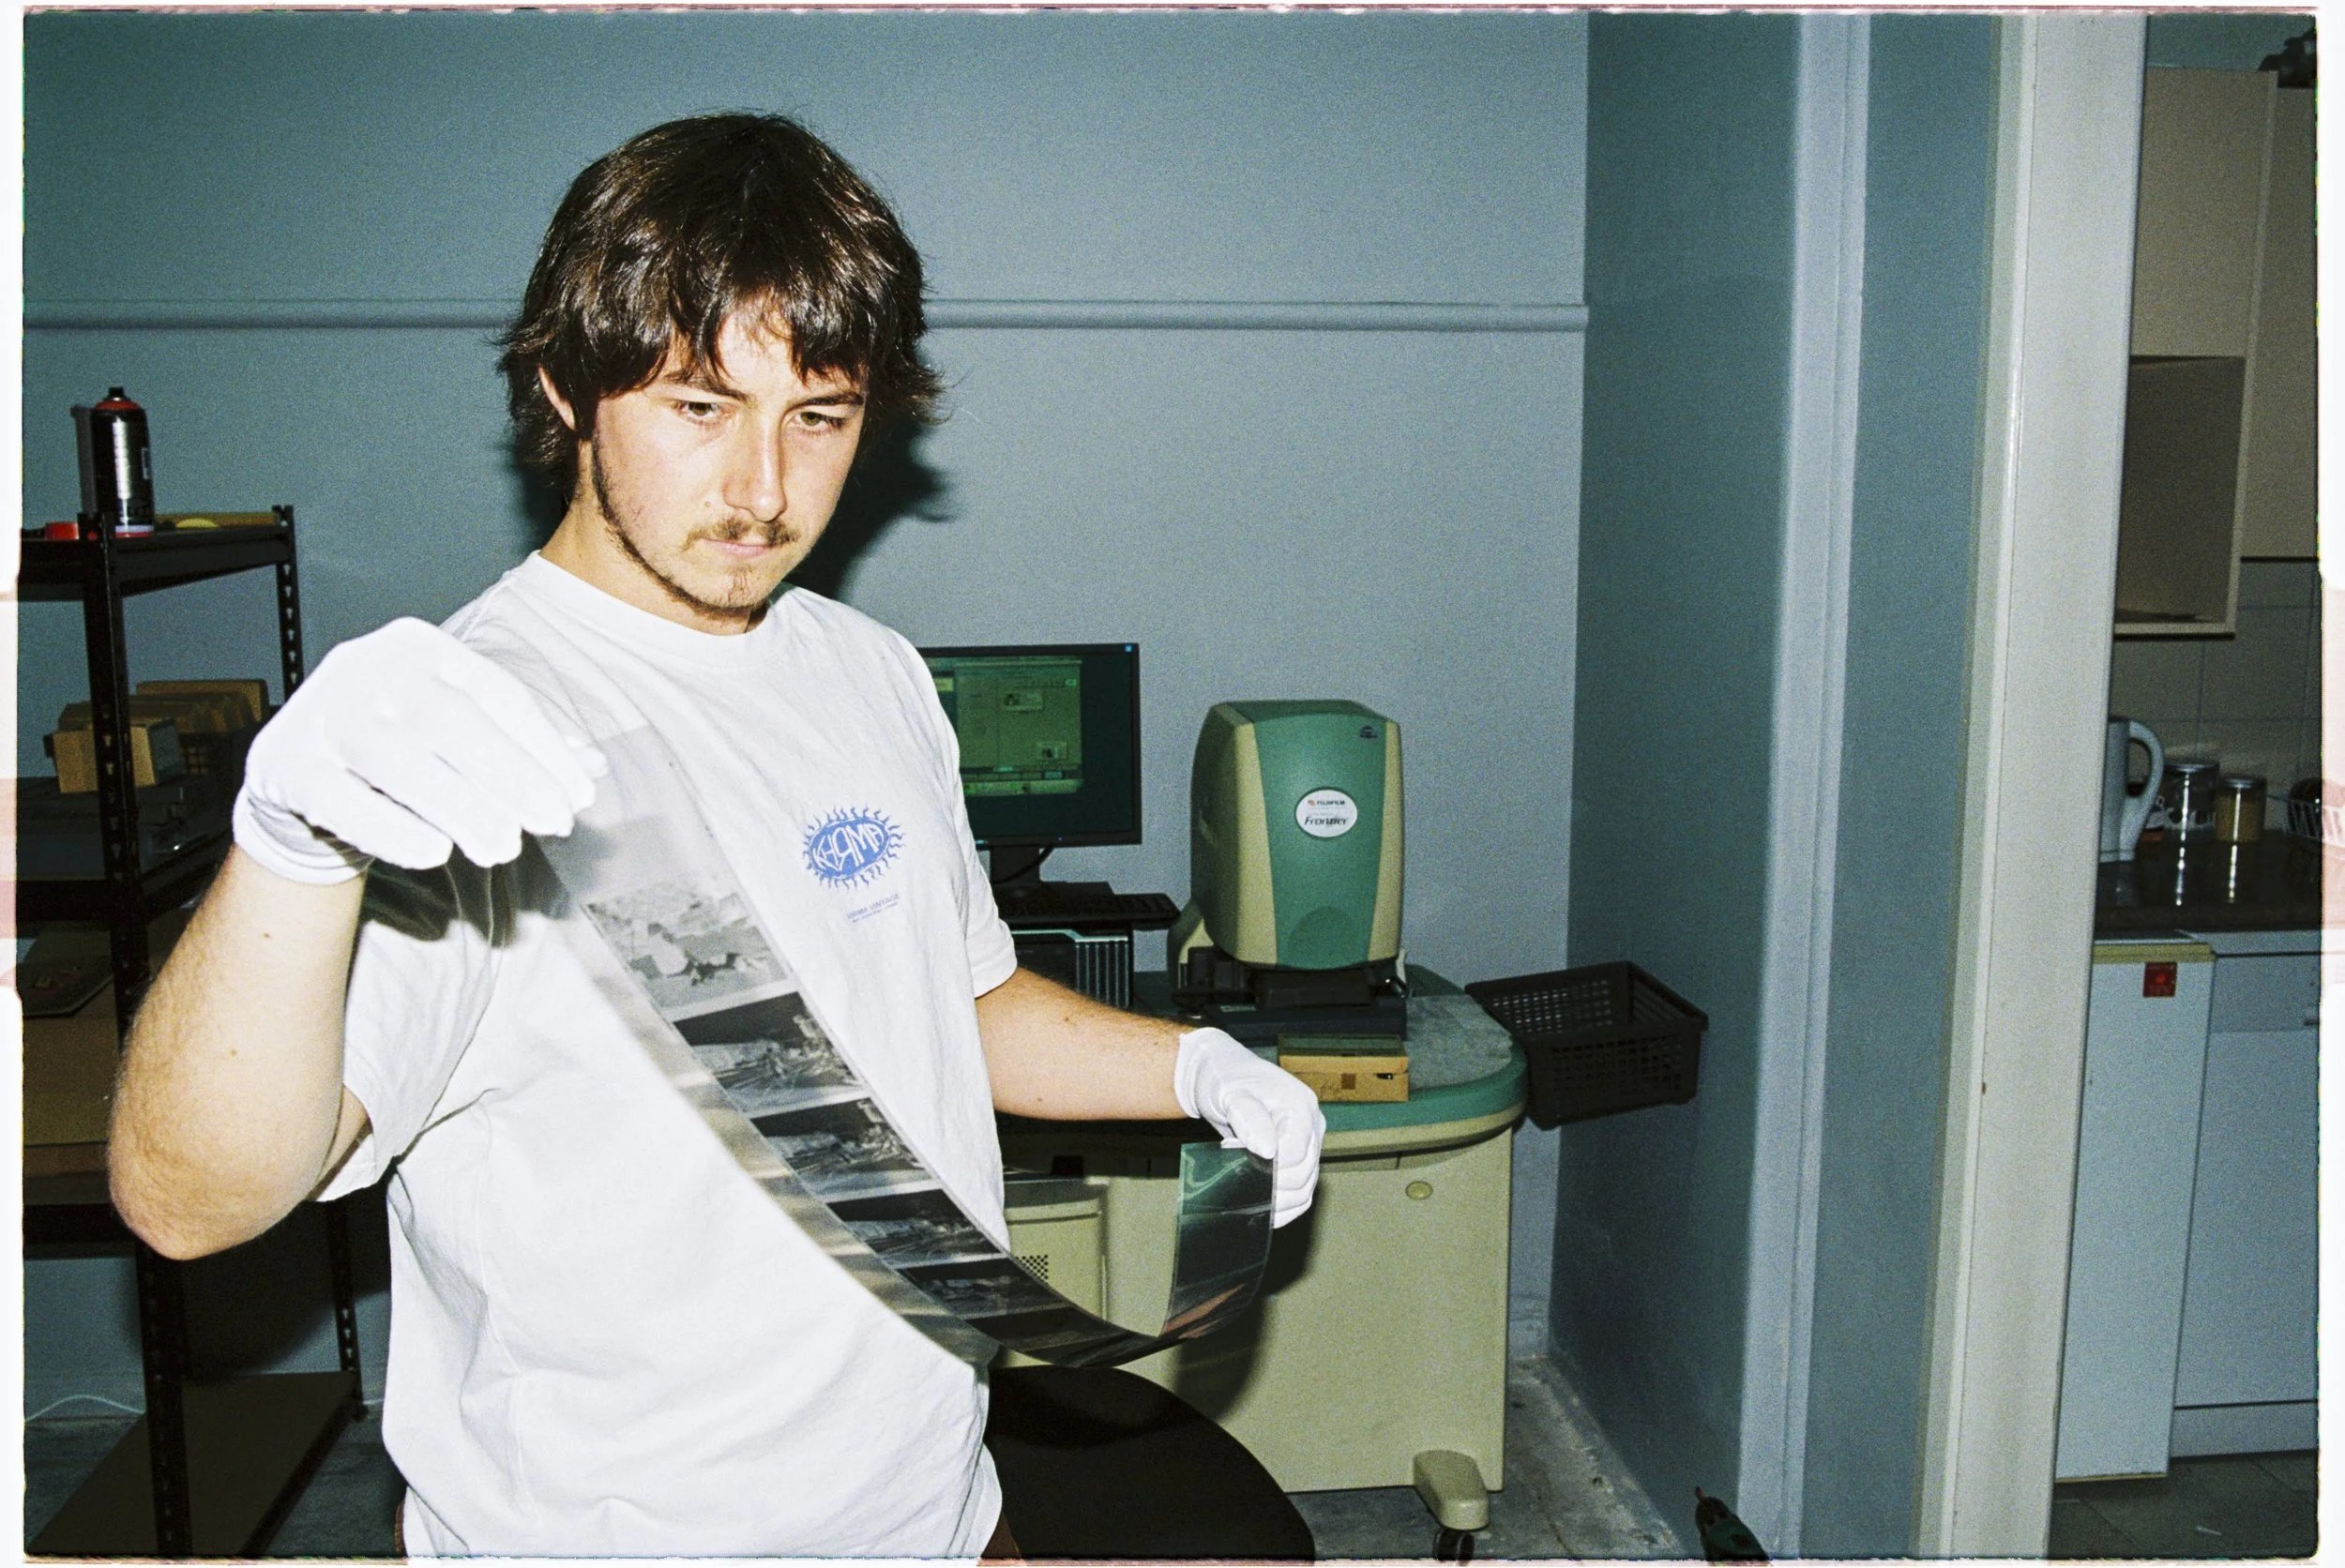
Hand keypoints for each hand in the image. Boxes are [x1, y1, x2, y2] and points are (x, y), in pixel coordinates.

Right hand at [232, 618, 606, 883]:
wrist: (301, 774)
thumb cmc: (401, 745)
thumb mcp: (461, 731)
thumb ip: (523, 745)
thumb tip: (593, 767)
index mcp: (422, 646)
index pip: (497, 695)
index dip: (544, 748)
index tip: (579, 797)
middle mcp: (368, 666)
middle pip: (450, 722)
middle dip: (511, 776)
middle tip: (553, 825)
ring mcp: (322, 713)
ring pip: (399, 761)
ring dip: (461, 808)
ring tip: (504, 850)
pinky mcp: (287, 766)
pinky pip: (342, 801)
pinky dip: (392, 829)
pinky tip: (435, 854)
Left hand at [1173, 1027, 1325, 1226]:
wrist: (1220, 1075)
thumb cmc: (1223, 1080)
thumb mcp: (1228, 1093)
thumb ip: (1249, 1118)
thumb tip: (1269, 1151)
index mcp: (1300, 1107)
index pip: (1295, 1157)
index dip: (1270, 1170)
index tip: (1242, 1164)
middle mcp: (1312, 1126)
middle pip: (1303, 1176)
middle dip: (1272, 1187)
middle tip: (1241, 1180)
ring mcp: (1308, 1143)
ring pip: (1305, 1189)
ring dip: (1279, 1202)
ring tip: (1250, 1197)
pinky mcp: (1299, 1158)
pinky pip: (1301, 1191)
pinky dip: (1285, 1206)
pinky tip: (1265, 1212)